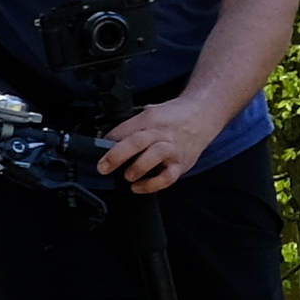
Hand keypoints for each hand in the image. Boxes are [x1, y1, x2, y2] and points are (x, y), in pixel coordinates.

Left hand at [98, 82, 238, 193]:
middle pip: (138, 141)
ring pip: (155, 156)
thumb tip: (103, 140)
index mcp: (150, 118)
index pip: (123, 130)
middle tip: (103, 167)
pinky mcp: (182, 164)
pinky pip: (167, 177)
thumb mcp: (150, 113)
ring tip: (128, 176)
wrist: (203, 115)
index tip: (96, 152)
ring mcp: (173, 149)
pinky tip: (138, 187)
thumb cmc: (172, 117)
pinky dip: (151, 185)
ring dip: (137, 168)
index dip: (106, 142)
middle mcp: (162, 133)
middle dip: (117, 156)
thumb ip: (130, 126)